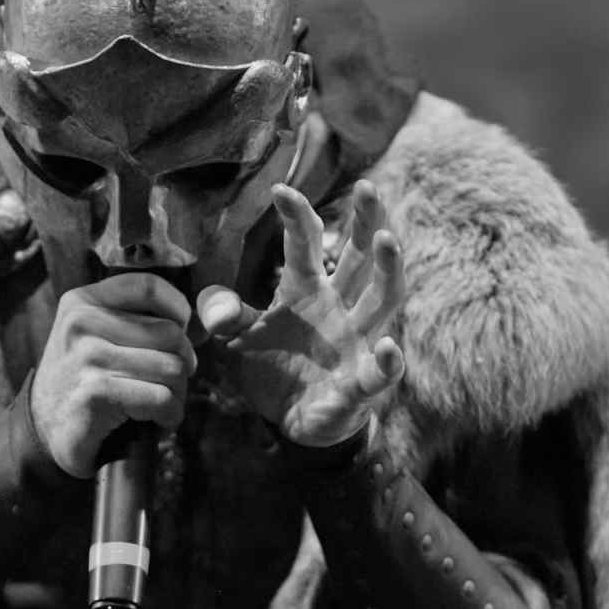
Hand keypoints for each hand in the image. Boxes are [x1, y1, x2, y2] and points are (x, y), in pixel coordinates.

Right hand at [30, 272, 196, 478]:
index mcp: (83, 301)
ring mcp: (89, 358)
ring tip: (163, 403)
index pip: (148, 286)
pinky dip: (170, 414)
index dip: (179, 310)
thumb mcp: (95, 336)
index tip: (180, 335)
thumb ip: (135, 320)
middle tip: (172, 383)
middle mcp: (82, 323)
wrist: (46, 429)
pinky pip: (161, 398)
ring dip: (178, 393)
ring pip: (172, 368)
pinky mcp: (97, 393)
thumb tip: (199, 323)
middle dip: (183, 363)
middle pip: (171, 333)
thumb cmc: (82, 380)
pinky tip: (159, 419)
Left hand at [196, 181, 404, 448]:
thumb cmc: (274, 370)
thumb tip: (219, 307)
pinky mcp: (361, 383)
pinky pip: (379, 371)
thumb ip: (226, 317)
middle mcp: (338, 308)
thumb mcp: (239, 340)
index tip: (280, 191)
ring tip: (388, 240)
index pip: (306, 245)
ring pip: (382, 299)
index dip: (296, 217)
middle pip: (359, 258)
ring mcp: (356, 342)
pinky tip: (389, 349)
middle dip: (367, 222)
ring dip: (388, 269)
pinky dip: (388, 362)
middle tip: (368, 186)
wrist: (294, 422)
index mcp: (306, 290)